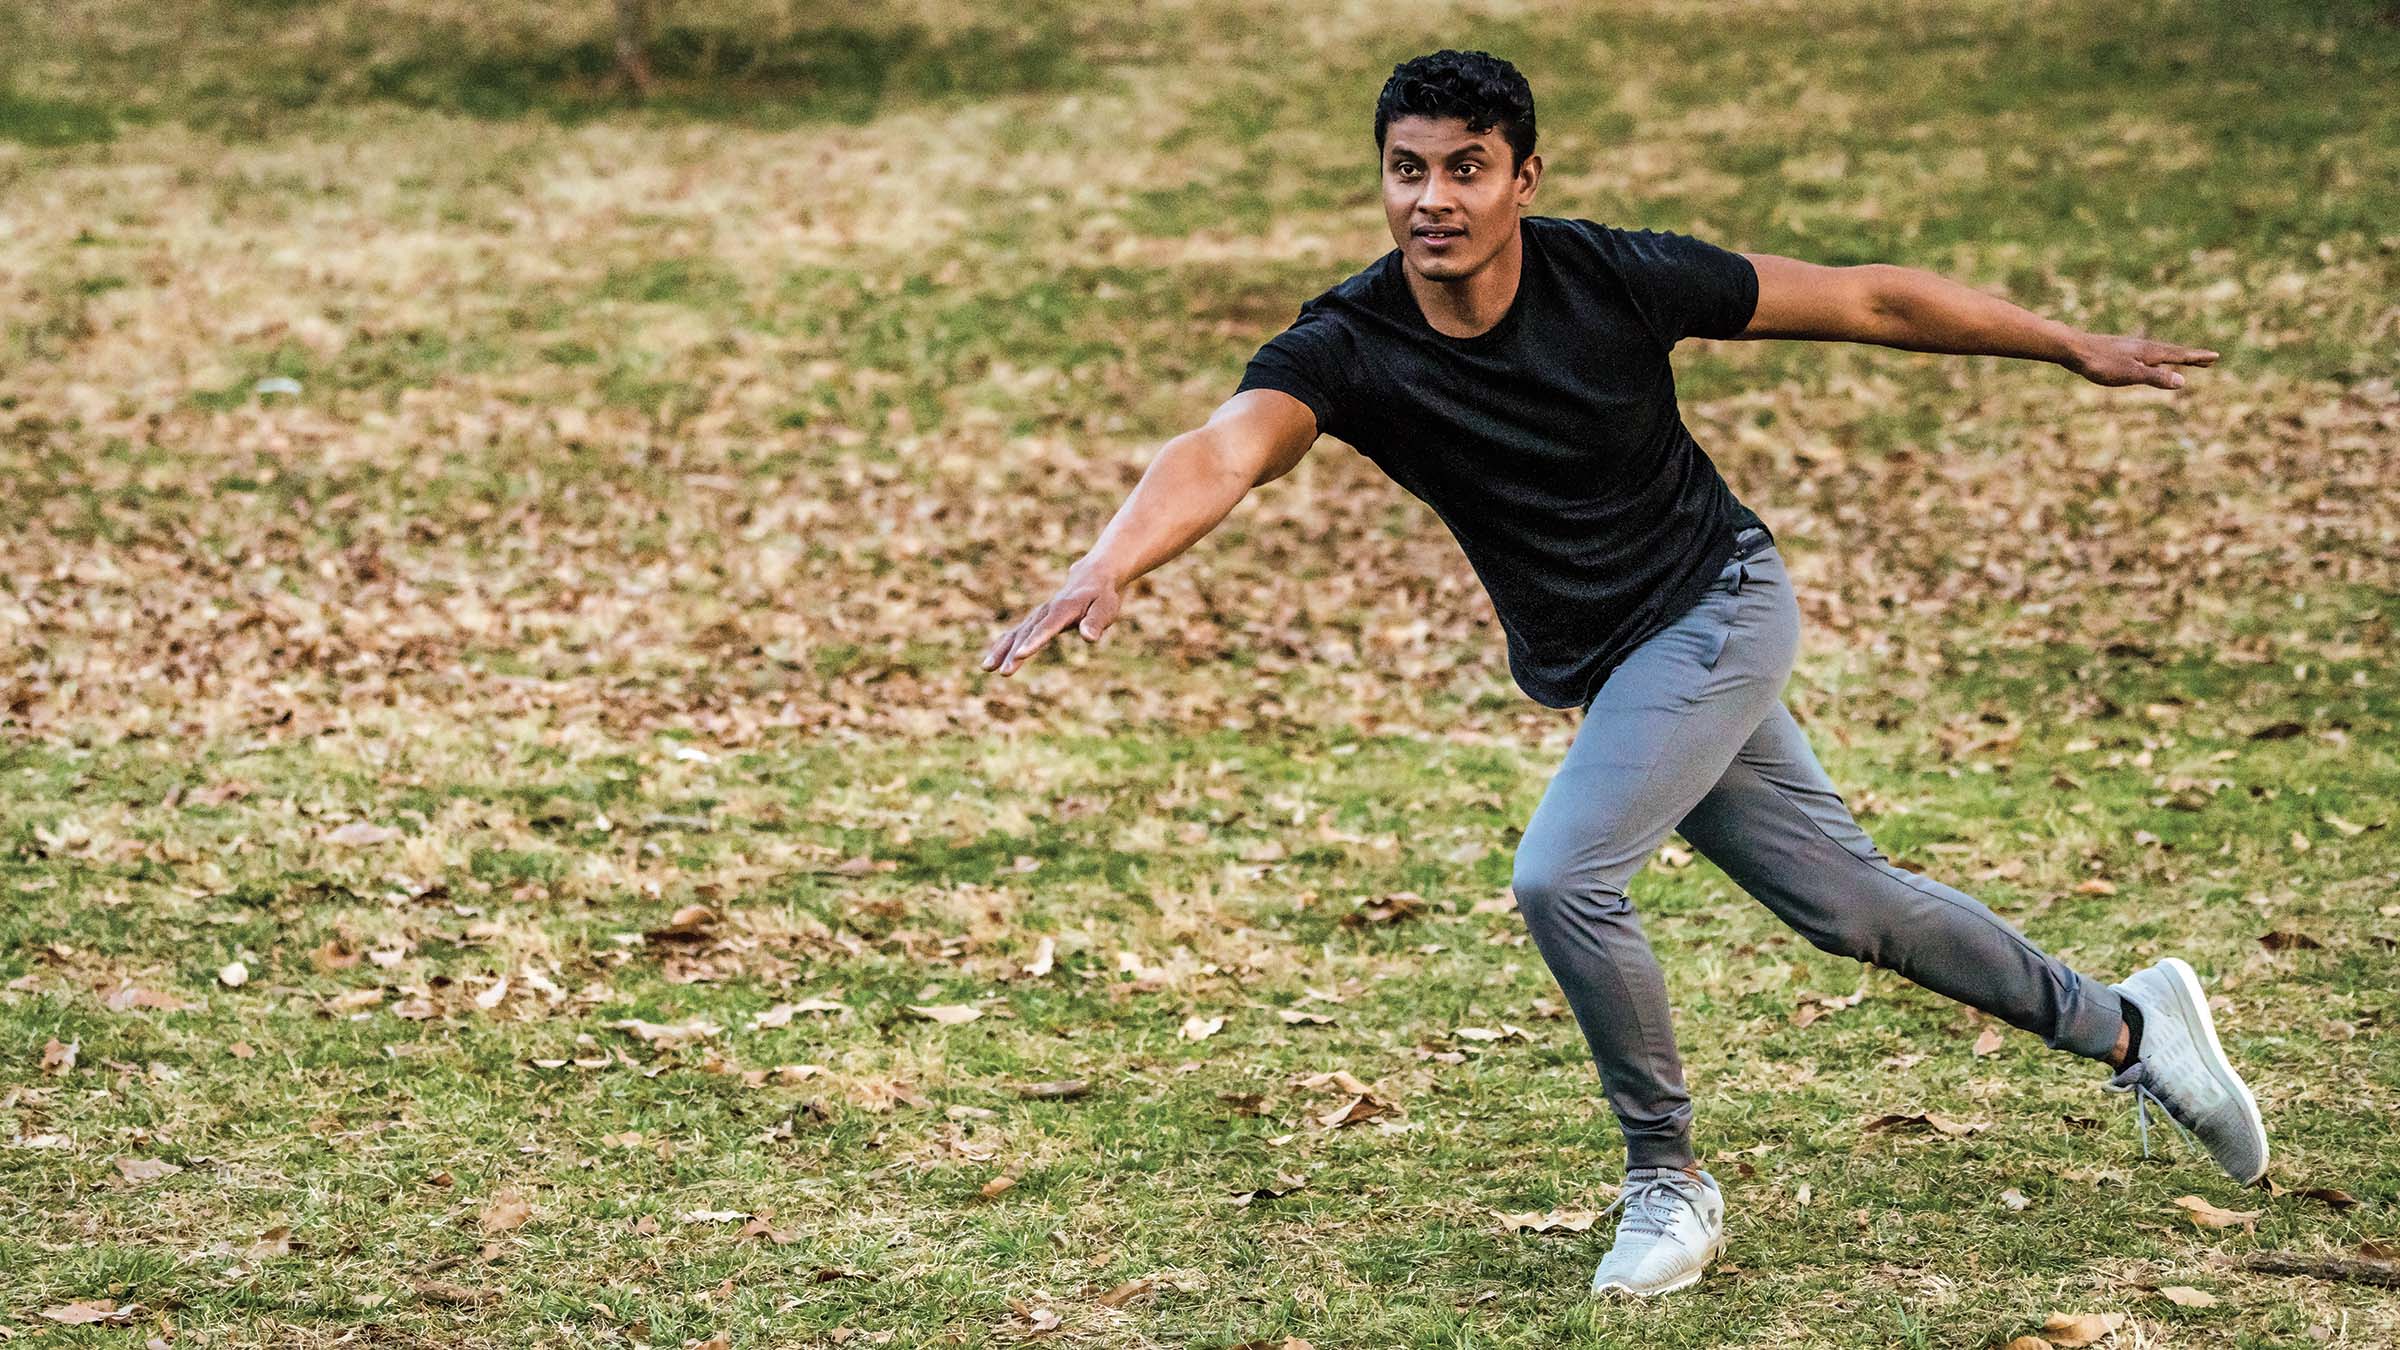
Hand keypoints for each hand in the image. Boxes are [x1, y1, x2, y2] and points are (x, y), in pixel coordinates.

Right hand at [978, 565, 1125, 675]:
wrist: (1091, 577)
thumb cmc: (1102, 596)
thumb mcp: (1106, 608)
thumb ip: (1096, 622)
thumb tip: (1089, 638)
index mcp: (1064, 608)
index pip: (1047, 627)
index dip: (1034, 641)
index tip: (1021, 654)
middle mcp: (1047, 611)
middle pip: (1027, 633)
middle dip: (1014, 652)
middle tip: (1004, 672)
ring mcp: (1039, 615)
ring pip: (1017, 633)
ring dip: (1002, 650)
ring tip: (986, 668)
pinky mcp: (1036, 620)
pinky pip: (1016, 633)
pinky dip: (1003, 646)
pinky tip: (992, 662)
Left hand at [2066, 334, 2217, 389]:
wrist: (2073, 348)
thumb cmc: (2101, 363)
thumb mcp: (2130, 374)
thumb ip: (2155, 378)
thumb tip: (2182, 382)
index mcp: (2150, 353)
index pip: (2180, 356)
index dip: (2197, 358)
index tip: (2215, 357)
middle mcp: (2144, 347)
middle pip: (2173, 352)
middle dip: (2191, 357)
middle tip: (2209, 359)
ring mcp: (2131, 348)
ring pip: (2159, 352)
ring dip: (2175, 357)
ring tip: (2184, 360)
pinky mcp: (2119, 350)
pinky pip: (2146, 354)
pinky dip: (2157, 358)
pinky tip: (2149, 361)